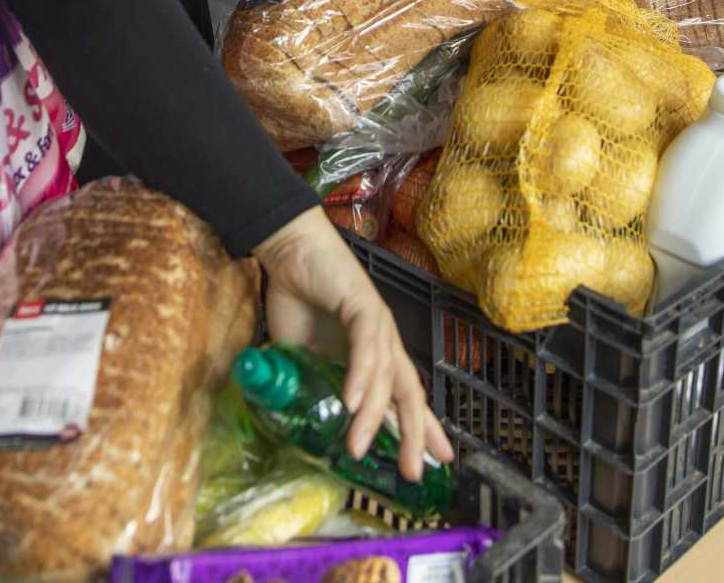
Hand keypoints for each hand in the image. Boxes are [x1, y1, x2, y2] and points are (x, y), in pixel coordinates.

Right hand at [254, 208, 453, 481]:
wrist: (290, 251)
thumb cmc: (298, 300)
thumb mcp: (307, 356)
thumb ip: (315, 383)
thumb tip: (309, 421)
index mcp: (375, 356)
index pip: (404, 399)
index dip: (420, 432)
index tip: (433, 464)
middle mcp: (385, 343)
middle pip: (409, 395)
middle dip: (415, 435)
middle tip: (416, 471)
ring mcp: (378, 325)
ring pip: (386, 378)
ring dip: (374, 415)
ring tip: (358, 446)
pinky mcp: (364, 306)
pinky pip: (366, 348)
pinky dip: (360, 376)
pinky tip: (354, 402)